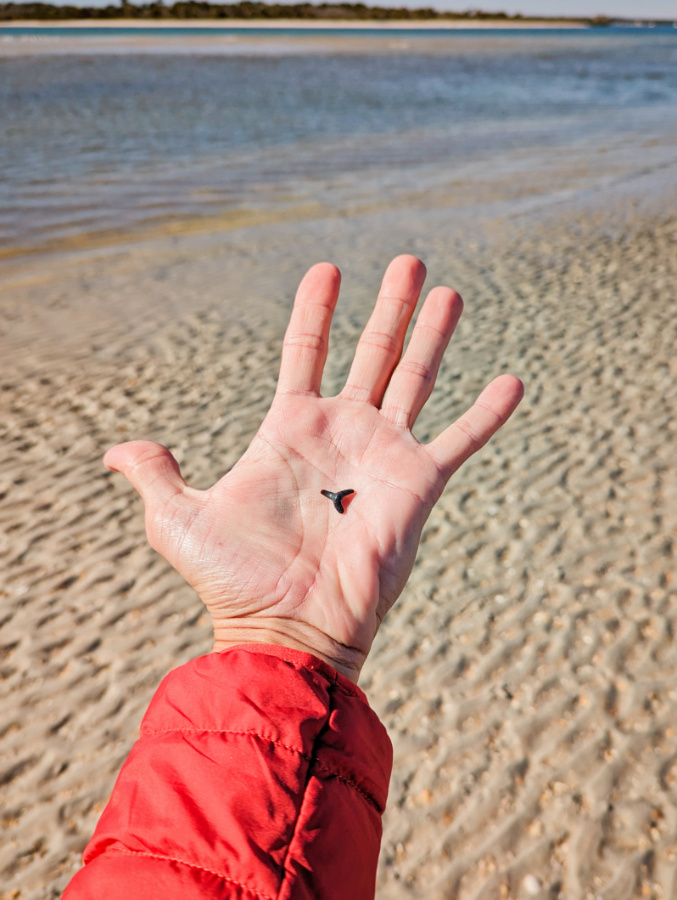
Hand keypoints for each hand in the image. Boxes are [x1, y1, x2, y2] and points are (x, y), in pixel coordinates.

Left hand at [104, 256, 522, 680]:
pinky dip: (486, 413)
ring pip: (416, 378)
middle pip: (373, 353)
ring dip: (433, 335)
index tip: (328, 269)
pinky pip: (459, 440)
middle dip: (390, 307)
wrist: (288, 629)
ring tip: (447, 290)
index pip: (306, 352)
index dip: (315, 311)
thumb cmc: (234, 581)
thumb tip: (113, 452)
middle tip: (409, 259)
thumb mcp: (178, 523)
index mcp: (290, 429)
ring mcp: (382, 455)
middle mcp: (342, 433)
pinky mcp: (417, 484)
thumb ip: (154, 477)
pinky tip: (512, 381)